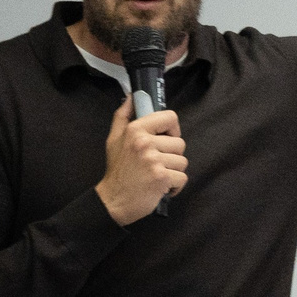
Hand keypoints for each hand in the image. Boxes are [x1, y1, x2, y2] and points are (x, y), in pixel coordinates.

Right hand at [95, 101, 187, 224]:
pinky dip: (175, 186)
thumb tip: (132, 97)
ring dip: (173, 172)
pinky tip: (161, 187)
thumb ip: (123, 115)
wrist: (113, 200)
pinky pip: (182, 178)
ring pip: (182, 162)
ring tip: (157, 176)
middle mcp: (145, 142)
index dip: (173, 129)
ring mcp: (154, 160)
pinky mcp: (161, 177)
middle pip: (180, 143)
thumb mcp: (114, 139)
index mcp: (135, 130)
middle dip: (172, 156)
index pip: (170, 117)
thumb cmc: (117, 170)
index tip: (167, 138)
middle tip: (157, 164)